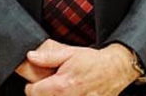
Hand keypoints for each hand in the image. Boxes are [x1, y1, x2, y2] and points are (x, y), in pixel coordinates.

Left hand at [23, 41, 137, 95]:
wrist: (114, 70)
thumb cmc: (93, 61)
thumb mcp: (69, 53)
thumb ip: (48, 57)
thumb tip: (31, 56)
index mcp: (61, 85)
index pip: (33, 93)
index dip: (31, 87)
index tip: (35, 84)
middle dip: (43, 94)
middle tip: (50, 86)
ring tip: (63, 90)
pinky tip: (72, 93)